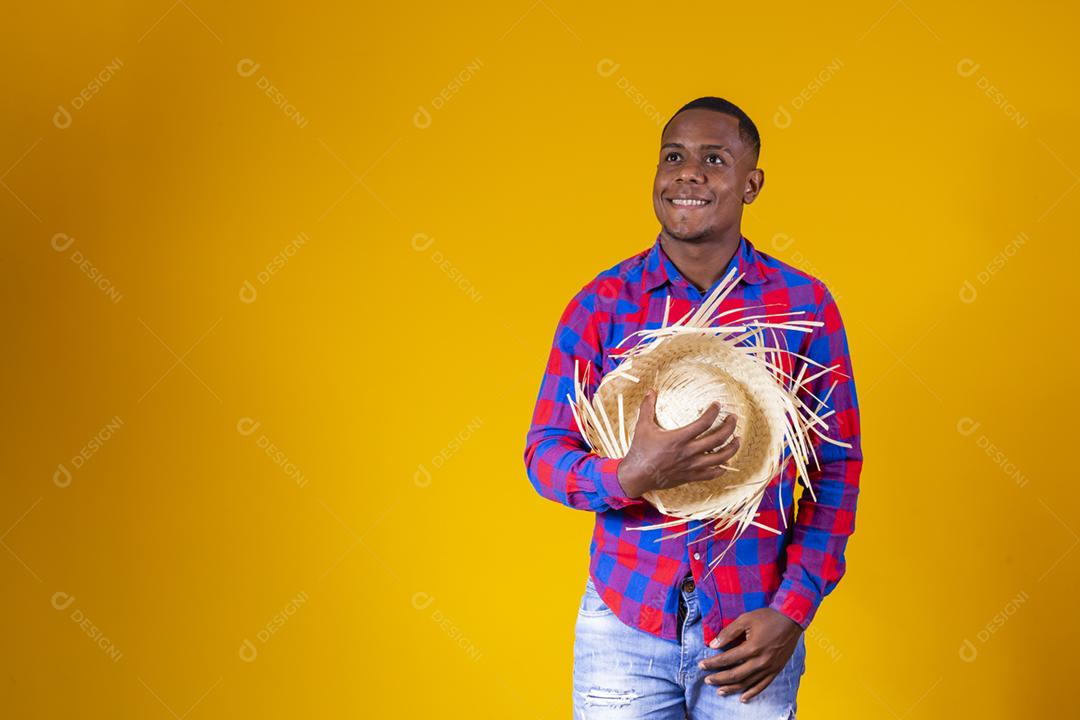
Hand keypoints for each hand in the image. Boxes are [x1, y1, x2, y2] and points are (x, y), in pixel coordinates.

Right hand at [616, 389, 738, 498]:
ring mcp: (691, 466)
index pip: (704, 422)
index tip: (717, 405)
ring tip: (738, 439)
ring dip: (732, 447)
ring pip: (720, 457)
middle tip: (734, 419)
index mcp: (679, 438)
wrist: (637, 476)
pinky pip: (711, 474)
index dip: (714, 412)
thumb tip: (650, 390)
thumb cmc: (639, 450)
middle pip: (718, 438)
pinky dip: (721, 468)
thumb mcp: (642, 426)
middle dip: (730, 427)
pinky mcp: (690, 476)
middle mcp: (688, 452)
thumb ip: (647, 407)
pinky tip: (725, 463)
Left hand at [698, 608, 802, 701]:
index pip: (727, 659)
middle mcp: (761, 661)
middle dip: (719, 678)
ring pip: (748, 683)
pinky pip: (763, 685)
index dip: (713, 663)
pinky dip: (752, 693)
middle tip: (706, 680)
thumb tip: (713, 645)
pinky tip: (742, 697)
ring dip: (732, 688)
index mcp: (752, 647)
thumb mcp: (745, 619)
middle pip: (735, 675)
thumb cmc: (767, 617)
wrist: (792, 619)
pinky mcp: (776, 670)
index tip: (701, 665)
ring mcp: (770, 668)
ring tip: (719, 691)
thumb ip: (728, 633)